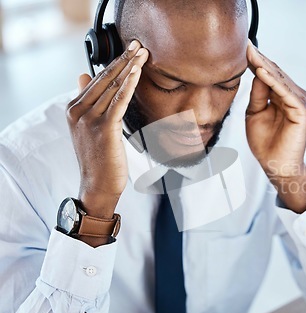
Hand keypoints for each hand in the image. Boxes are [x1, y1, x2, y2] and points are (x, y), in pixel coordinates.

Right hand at [66, 40, 148, 217]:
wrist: (97, 185)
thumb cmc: (98, 158)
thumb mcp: (87, 127)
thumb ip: (87, 101)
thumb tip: (83, 76)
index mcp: (74, 109)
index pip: (97, 80)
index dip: (114, 63)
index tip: (129, 50)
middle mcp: (78, 111)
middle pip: (104, 79)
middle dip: (123, 59)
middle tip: (138, 44)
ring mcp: (89, 119)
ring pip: (112, 87)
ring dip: (129, 67)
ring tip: (142, 53)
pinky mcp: (104, 128)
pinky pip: (118, 101)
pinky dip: (128, 84)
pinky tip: (137, 72)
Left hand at [246, 41, 305, 212]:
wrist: (276, 165)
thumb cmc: (266, 143)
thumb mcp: (255, 114)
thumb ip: (258, 95)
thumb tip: (256, 74)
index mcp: (283, 96)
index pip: (270, 75)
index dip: (256, 62)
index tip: (242, 48)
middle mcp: (294, 96)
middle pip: (275, 74)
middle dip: (260, 60)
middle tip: (245, 45)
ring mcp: (300, 103)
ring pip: (280, 80)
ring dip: (265, 66)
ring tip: (251, 54)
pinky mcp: (302, 112)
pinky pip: (286, 93)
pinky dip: (274, 82)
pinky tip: (261, 72)